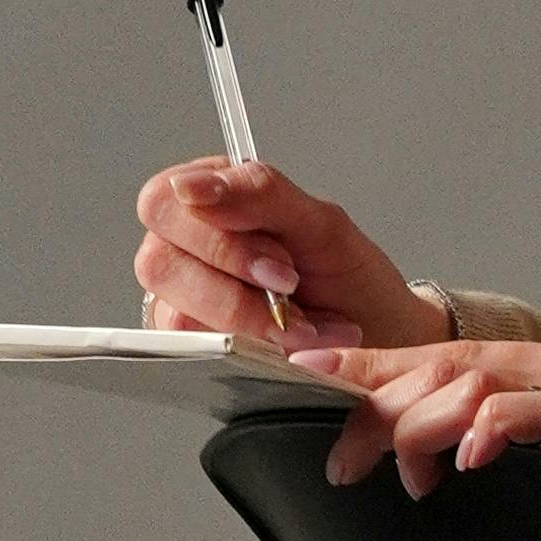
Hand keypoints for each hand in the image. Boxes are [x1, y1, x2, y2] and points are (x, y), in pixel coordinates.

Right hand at [133, 156, 446, 352]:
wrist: (382, 338)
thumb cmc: (349, 278)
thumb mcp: (321, 223)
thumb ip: (260, 193)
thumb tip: (193, 187)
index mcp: (208, 198)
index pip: (163, 203)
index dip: (213, 236)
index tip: (278, 261)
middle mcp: (184, 247)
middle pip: (158, 262)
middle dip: (236, 288)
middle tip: (292, 293)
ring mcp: (183, 300)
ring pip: (175, 314)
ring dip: (250, 324)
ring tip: (304, 325)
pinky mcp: (192, 346)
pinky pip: (195, 353)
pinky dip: (251, 350)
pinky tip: (287, 345)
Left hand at [294, 334, 540, 497]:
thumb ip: (490, 456)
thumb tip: (408, 464)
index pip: (446, 360)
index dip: (373, 368)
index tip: (310, 376)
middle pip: (447, 366)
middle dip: (379, 410)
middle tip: (344, 459)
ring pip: (473, 383)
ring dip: (419, 430)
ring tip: (407, 478)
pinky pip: (527, 409)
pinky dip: (487, 432)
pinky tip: (465, 460)